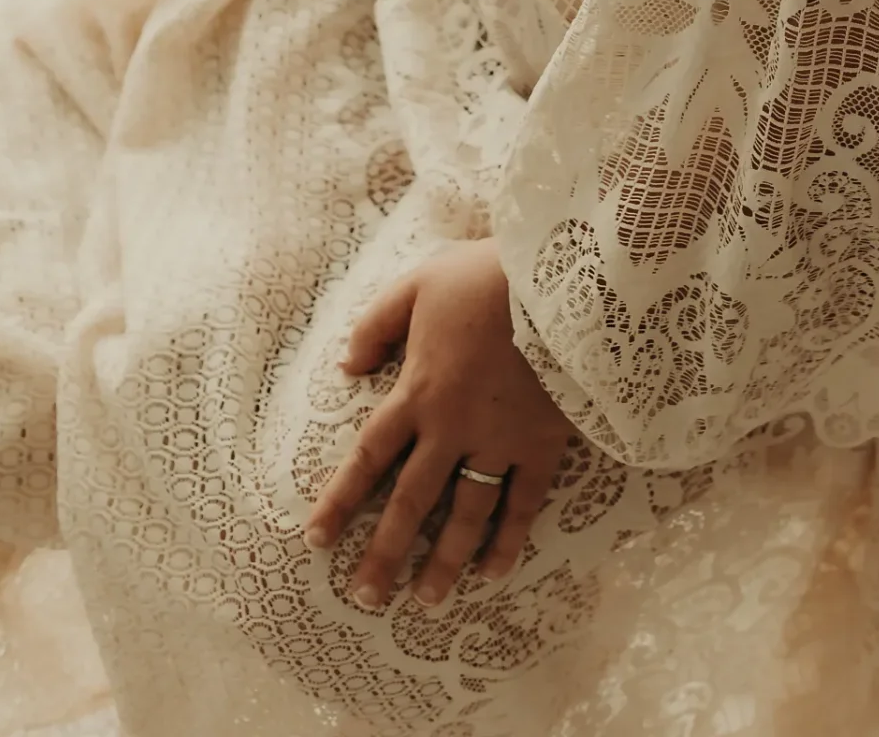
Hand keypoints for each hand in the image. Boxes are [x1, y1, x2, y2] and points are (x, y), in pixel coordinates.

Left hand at [302, 239, 573, 611]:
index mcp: (419, 392)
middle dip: (385, 554)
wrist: (563, 280)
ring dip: (443, 563)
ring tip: (424, 602)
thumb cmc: (487, 276)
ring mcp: (499, 442)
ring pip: (465, 516)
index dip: (340, 501)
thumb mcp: (419, 284)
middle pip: (411, 503)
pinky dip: (508, 541)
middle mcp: (452, 429)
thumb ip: (377, 324)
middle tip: (365, 599)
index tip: (315, 542)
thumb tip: (346, 365)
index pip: (369, 458)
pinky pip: (523, 504)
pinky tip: (492, 572)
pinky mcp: (542, 444)